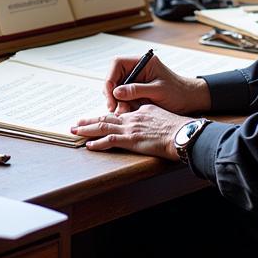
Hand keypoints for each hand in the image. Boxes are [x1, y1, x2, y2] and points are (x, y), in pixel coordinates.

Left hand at [70, 104, 185, 159]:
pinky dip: (97, 143)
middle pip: (106, 118)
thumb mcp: (162, 116)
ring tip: (75, 131)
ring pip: (103, 127)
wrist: (182, 133)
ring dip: (87, 129)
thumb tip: (148, 124)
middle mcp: (132, 118)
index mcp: (140, 111)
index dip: (106, 116)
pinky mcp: (131, 140)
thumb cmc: (177, 128)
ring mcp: (130, 128)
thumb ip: (151, 117)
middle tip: (77, 123)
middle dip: (90, 121)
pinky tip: (89, 145)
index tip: (97, 118)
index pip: (119, 114)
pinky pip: (109, 140)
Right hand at [103, 53, 211, 114]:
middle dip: (112, 93)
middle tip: (114, 109)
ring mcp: (135, 80)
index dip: (110, 79)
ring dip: (117, 102)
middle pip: (114, 77)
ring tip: (123, 113)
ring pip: (116, 89)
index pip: (117, 64)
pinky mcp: (136, 91)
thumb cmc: (178, 92)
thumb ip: (137, 90)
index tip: (112, 96)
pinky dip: (123, 106)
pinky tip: (127, 113)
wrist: (189, 100)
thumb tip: (116, 92)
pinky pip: (123, 97)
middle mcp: (137, 69)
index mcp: (142, 62)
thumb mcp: (158, 90)